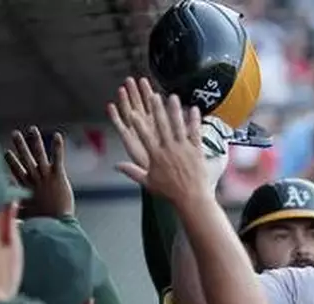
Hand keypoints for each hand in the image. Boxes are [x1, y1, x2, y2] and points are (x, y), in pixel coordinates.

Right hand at [4, 126, 73, 217]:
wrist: (54, 225)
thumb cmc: (41, 223)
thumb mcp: (24, 215)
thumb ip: (15, 210)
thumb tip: (4, 211)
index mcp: (25, 188)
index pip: (16, 171)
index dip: (11, 161)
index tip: (6, 152)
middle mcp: (34, 180)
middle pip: (24, 159)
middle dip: (20, 145)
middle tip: (15, 133)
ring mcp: (45, 177)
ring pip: (38, 155)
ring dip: (35, 141)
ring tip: (32, 129)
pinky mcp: (57, 177)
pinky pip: (57, 159)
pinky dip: (57, 147)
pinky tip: (57, 135)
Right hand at [107, 77, 207, 202]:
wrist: (191, 198)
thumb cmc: (170, 192)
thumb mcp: (148, 182)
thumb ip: (132, 172)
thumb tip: (117, 166)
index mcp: (156, 156)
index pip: (144, 136)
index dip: (137, 123)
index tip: (132, 112)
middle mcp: (169, 150)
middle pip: (161, 125)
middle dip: (156, 109)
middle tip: (152, 96)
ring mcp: (183, 149)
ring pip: (178, 125)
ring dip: (175, 110)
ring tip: (172, 96)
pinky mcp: (196, 150)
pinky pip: (195, 132)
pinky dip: (194, 120)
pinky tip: (194, 108)